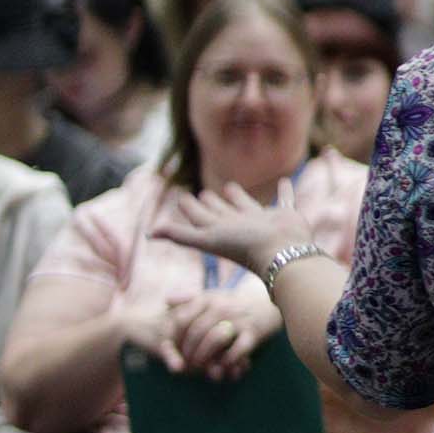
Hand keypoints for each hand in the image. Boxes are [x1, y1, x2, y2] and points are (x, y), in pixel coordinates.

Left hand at [158, 287, 281, 382]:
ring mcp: (238, 320)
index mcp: (208, 299)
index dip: (173, 338)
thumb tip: (166, 301)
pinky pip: (237, 349)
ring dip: (204, 357)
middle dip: (187, 352)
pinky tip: (222, 366)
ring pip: (213, 340)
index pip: (181, 319)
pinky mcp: (254, 332)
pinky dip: (227, 360)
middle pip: (196, 332)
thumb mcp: (212, 295)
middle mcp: (221, 308)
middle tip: (184, 365)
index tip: (170, 351)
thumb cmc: (234, 303)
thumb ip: (188, 298)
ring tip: (199, 367)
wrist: (269, 304)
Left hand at [175, 184, 310, 270]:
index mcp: (221, 230)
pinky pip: (284, 200)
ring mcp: (263, 221)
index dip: (190, 208)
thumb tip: (148, 234)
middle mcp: (240, 225)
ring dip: (238, 197)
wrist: (283, 251)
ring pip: (247, 205)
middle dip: (212, 203)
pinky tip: (284, 181)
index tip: (182, 197)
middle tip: (204, 193)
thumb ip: (179, 235)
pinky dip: (285, 191)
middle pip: (221, 212)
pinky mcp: (285, 216)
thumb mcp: (207, 238)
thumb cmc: (244, 245)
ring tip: (230, 186)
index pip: (201, 217)